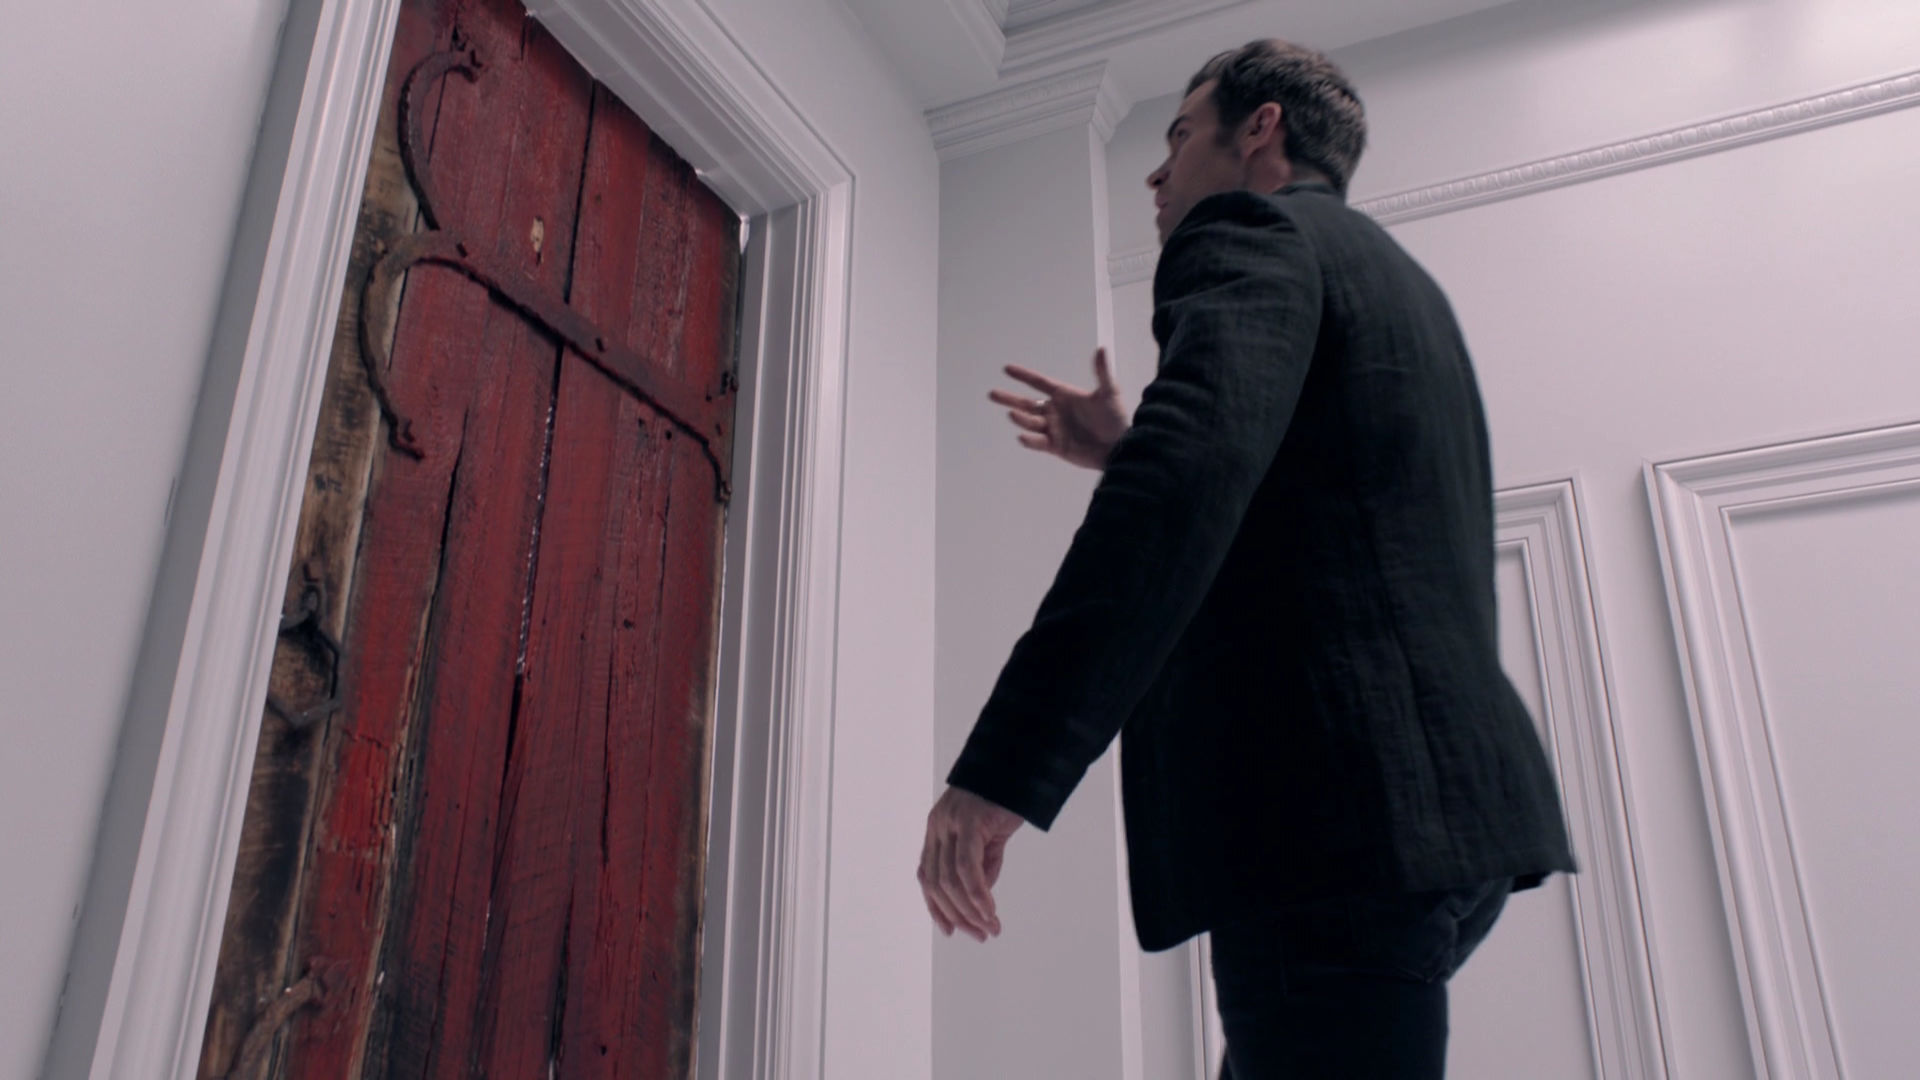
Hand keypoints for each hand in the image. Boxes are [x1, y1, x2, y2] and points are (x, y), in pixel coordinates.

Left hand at [918, 786, 1024, 940]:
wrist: (1020, 766)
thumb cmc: (1005, 800)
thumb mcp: (989, 839)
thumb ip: (982, 866)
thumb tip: (979, 899)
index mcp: (937, 830)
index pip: (926, 877)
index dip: (936, 907)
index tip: (952, 931)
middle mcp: (937, 826)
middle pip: (936, 884)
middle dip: (957, 916)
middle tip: (980, 935)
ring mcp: (950, 822)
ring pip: (950, 880)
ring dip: (970, 911)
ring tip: (990, 928)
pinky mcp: (969, 821)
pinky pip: (967, 868)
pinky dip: (977, 895)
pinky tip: (989, 911)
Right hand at [990, 348, 1129, 469]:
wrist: (1120, 446)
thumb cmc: (1116, 418)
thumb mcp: (1110, 393)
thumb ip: (1102, 373)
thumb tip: (1101, 349)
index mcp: (1064, 395)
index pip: (1039, 383)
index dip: (1024, 376)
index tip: (1007, 369)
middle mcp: (1055, 410)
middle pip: (1027, 403)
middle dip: (1010, 398)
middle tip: (992, 394)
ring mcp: (1054, 429)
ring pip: (1030, 422)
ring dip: (1020, 418)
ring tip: (1012, 413)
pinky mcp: (1056, 446)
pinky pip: (1038, 442)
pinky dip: (1030, 440)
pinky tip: (1022, 436)